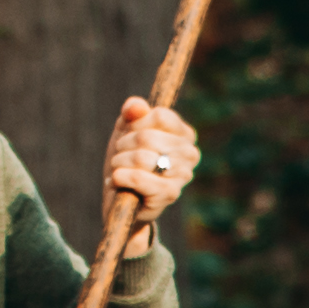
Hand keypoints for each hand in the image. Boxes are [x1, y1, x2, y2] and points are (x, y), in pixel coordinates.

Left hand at [104, 96, 198, 241]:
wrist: (123, 201)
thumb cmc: (127, 162)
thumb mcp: (126, 131)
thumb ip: (132, 113)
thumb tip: (135, 105)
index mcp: (184, 135)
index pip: (160, 115)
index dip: (136, 124)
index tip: (129, 136)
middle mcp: (190, 153)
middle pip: (147, 136)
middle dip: (124, 147)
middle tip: (120, 158)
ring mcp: (183, 175)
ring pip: (141, 157)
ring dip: (120, 163)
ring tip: (119, 171)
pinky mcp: (170, 194)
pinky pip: (139, 178)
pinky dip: (120, 178)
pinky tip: (118, 181)